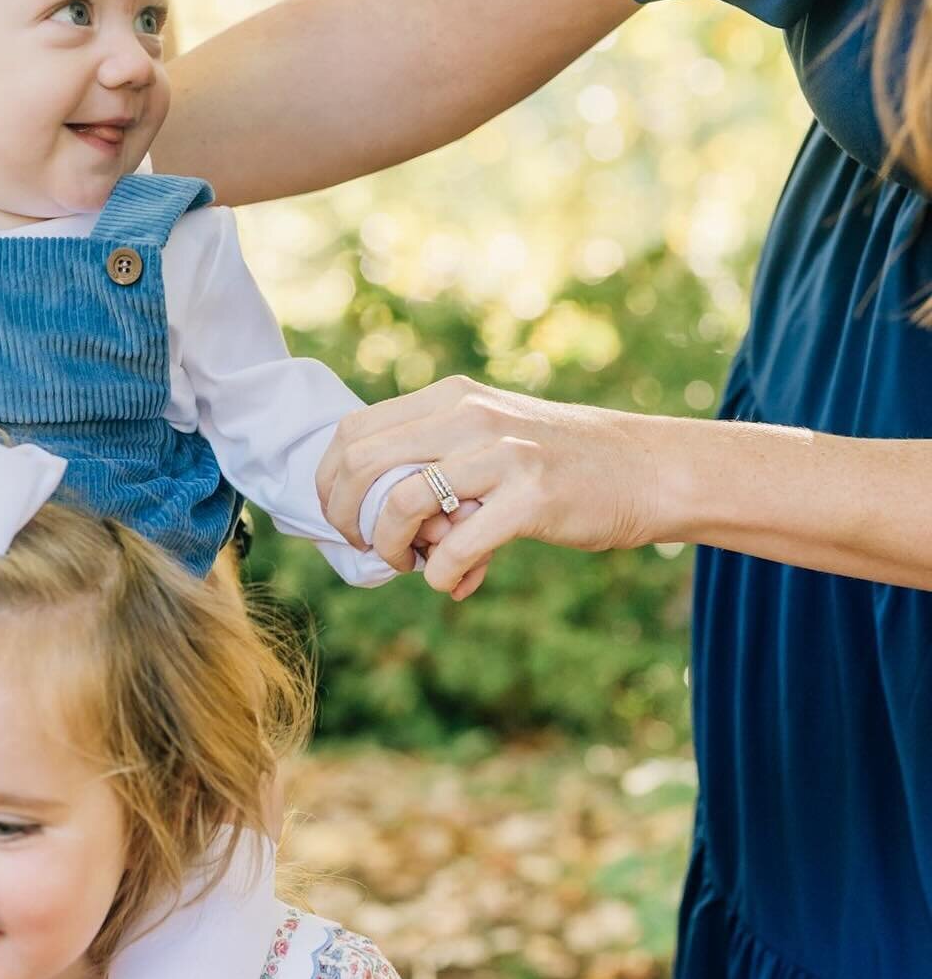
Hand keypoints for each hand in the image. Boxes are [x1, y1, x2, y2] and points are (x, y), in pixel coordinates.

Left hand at [317, 374, 660, 597]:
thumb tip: (376, 521)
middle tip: (365, 546)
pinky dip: (442, 575)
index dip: (329, 481)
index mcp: (450, 397)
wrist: (648, 470)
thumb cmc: (561, 464)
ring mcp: (500, 452)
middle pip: (361, 463)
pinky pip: (453, 548)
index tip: (340, 517)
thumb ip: (435, 462)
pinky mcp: (530, 497)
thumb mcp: (491, 438)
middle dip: (345, 516)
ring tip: (411, 564)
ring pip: (399, 503)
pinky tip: (457, 581)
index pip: (353, 429)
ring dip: (391, 548)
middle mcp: (469, 414)